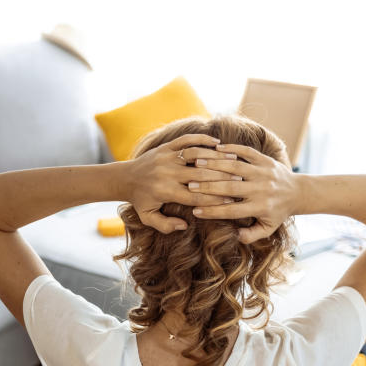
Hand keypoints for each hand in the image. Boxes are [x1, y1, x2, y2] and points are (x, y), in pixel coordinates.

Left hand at [122, 134, 245, 232]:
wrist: (125, 178)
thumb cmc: (141, 200)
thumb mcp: (148, 217)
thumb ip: (165, 225)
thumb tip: (184, 225)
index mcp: (165, 192)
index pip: (196, 197)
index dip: (215, 200)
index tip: (232, 201)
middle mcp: (167, 174)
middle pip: (201, 175)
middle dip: (221, 178)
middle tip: (241, 179)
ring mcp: (167, 158)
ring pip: (196, 154)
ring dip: (216, 156)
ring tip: (234, 159)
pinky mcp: (166, 146)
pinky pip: (187, 140)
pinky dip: (203, 139)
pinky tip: (217, 143)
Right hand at [188, 144, 301, 242]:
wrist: (298, 192)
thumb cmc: (277, 212)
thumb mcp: (267, 228)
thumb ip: (251, 235)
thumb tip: (234, 237)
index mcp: (260, 207)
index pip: (231, 211)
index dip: (212, 211)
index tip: (195, 211)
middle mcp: (262, 189)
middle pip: (230, 187)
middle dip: (208, 186)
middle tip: (189, 185)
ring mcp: (264, 172)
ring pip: (236, 167)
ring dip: (215, 164)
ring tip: (197, 163)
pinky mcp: (266, 160)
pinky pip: (247, 152)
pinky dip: (232, 149)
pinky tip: (216, 147)